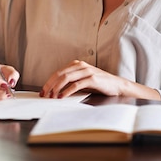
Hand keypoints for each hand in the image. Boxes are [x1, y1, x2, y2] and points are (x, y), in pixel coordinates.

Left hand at [40, 60, 160, 99]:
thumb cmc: (100, 84)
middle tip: (44, 94)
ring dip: (57, 88)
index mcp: (77, 64)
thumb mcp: (83, 80)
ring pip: (66, 78)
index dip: (49, 82)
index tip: (43, 91)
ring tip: (52, 96)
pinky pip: (76, 84)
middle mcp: (81, 66)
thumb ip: (71, 82)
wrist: (117, 85)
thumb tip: (55, 90)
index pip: (58, 72)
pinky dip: (67, 91)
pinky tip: (62, 96)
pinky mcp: (92, 79)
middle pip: (60, 74)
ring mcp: (87, 71)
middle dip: (50, 85)